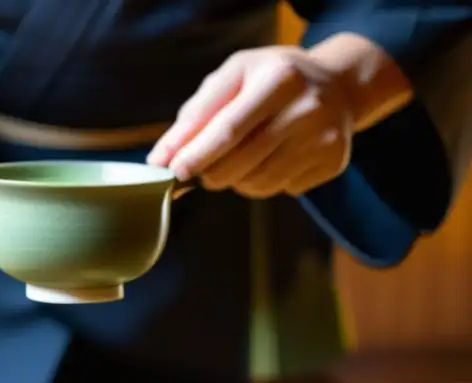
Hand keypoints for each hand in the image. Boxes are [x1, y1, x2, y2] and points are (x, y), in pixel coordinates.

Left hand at [147, 45, 355, 198]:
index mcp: (280, 78)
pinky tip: (271, 158)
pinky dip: (263, 182)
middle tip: (203, 168)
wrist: (337, 85)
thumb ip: (195, 115)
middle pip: (240, 163)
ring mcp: (324, 138)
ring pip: (257, 183)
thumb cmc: (270, 79)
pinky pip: (280, 189)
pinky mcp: (332, 162)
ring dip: (235, 179)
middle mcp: (308, 108)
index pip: (228, 129)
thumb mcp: (233, 77)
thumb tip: (160, 158)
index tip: (174, 171)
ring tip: (242, 156)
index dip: (197, 155)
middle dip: (210, 172)